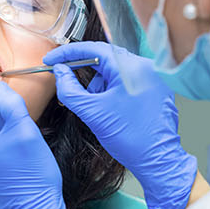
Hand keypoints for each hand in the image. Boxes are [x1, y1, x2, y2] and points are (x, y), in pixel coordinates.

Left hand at [0, 81, 81, 208]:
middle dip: (3, 134)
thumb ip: (10, 104)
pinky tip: (17, 177)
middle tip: (23, 146)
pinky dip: (2, 170)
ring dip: (3, 151)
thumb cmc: (32, 176)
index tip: (18, 125)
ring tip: (22, 163)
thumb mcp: (26, 131)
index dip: (2, 114)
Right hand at [44, 42, 198, 208]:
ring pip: (116, 70)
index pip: (93, 48)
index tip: (52, 60)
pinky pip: (129, 80)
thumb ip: (69, 89)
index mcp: (130, 68)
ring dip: (101, 84)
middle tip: (68, 81)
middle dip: (84, 71)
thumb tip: (60, 72)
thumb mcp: (91, 112)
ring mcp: (154, 78)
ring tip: (100, 108)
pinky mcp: (157, 89)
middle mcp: (145, 67)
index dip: (68, 53)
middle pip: (105, 58)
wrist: (157, 160)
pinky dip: (115, 90)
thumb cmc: (130, 138)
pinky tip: (113, 110)